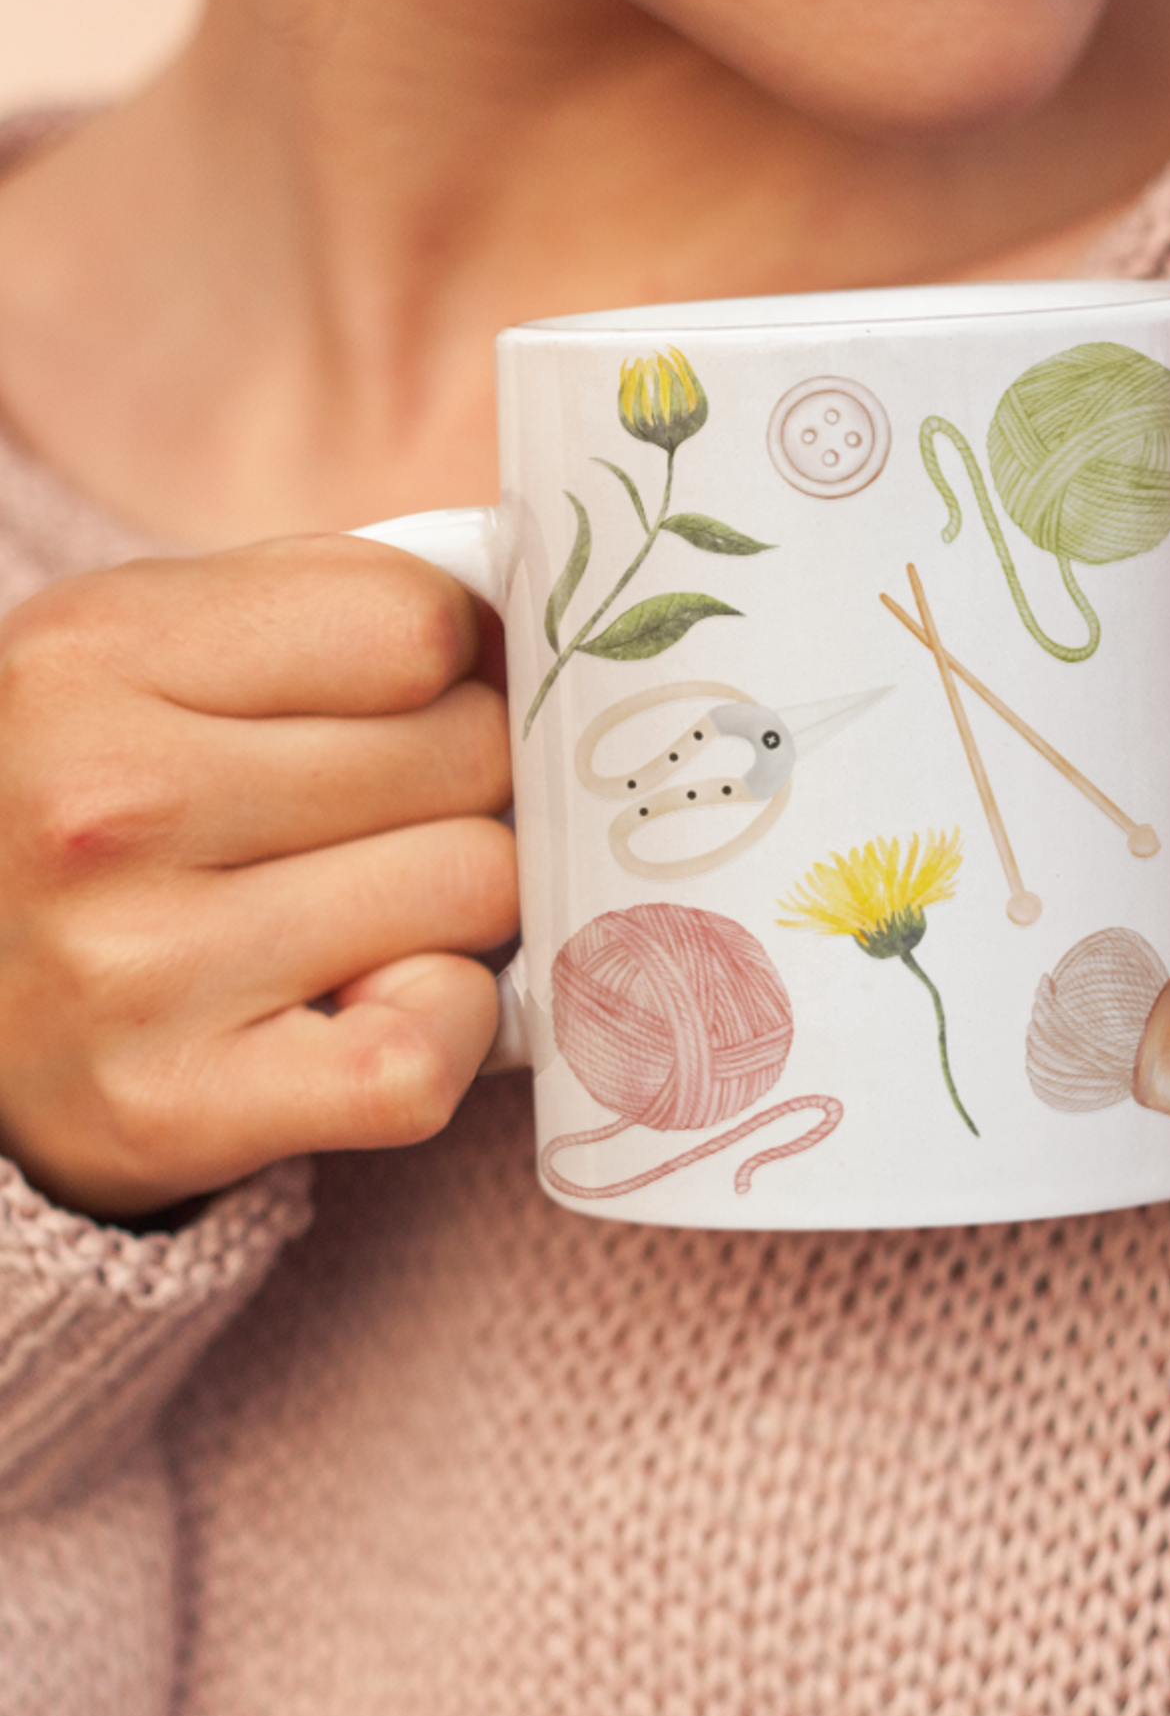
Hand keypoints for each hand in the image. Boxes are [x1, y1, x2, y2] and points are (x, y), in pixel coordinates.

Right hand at [0, 536, 517, 1218]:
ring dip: (459, 905)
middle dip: (466, 783)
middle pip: (466, 758)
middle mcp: (106, 805)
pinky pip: (423, 1055)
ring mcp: (136, 966)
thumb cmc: (90, 800)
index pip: (419, 626)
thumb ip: (327, 607)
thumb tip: (532, 636)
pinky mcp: (175, 1108)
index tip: (413, 704)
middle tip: (393, 816)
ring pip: (475, 890)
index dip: (453, 663)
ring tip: (369, 906)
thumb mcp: (148, 651)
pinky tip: (381, 1001)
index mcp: (99, 652)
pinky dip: (444, 1029)